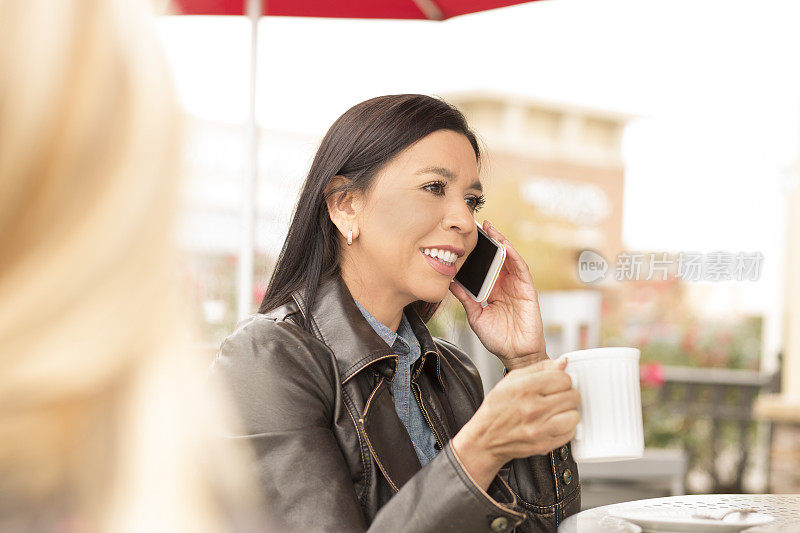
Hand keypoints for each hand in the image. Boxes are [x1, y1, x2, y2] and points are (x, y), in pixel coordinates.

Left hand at [449, 220, 546, 370]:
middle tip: (479, 226)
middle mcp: (506, 285)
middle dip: (490, 241)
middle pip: (498, 258)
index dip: (478, 253)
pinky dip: (514, 256)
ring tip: (491, 230)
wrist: (515, 355)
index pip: (486, 266)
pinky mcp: (528, 290)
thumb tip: (451, 283)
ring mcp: (517, 286)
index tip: (466, 239)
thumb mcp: (475, 316)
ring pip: (510, 259)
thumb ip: (465, 298)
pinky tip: (505, 246)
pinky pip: (521, 269)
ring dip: (502, 243)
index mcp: (493, 290)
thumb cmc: (497, 339)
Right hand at [451, 358, 579, 488]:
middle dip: (568, 394)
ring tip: (557, 411)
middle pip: (572, 396)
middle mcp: (532, 408)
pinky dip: (565, 428)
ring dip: (568, 412)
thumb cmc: (497, 409)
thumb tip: (562, 362)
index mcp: (524, 388)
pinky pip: (570, 434)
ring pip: (574, 415)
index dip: (563, 379)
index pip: (563, 378)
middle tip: (558, 397)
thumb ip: (539, 368)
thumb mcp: (511, 380)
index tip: (558, 383)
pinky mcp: (544, 445)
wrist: (486, 439)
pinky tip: (554, 423)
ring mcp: (539, 429)